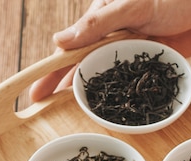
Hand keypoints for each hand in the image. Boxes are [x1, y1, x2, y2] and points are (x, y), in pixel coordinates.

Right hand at [29, 0, 190, 101]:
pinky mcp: (156, 62)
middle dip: (65, 91)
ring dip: (93, 98)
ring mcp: (135, 52)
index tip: (33, 94)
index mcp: (102, 20)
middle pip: (85, 69)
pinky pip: (136, 83)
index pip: (70, 51)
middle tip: (45, 114)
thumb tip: (59, 42)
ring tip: (74, 119)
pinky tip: (116, 113)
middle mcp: (115, 37)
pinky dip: (125, 97)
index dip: (50, 73)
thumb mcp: (133, 5)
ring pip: (108, 80)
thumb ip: (97, 24)